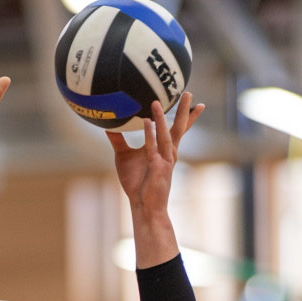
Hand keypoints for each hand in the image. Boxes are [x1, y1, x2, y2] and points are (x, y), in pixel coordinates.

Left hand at [106, 93, 203, 215]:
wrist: (144, 207)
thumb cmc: (137, 184)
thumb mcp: (124, 157)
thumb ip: (119, 140)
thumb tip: (109, 124)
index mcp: (165, 151)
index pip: (178, 130)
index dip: (186, 117)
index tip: (192, 102)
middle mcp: (169, 154)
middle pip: (179, 129)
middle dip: (184, 112)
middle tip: (187, 93)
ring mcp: (164, 161)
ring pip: (166, 135)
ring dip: (161, 118)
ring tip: (156, 102)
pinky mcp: (157, 168)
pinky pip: (153, 148)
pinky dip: (150, 134)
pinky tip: (147, 120)